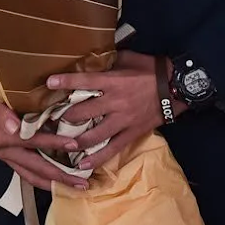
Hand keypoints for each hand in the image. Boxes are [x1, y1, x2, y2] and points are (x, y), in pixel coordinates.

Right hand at [0, 90, 84, 190]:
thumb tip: (15, 127)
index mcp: (0, 137)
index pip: (32, 142)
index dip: (54, 143)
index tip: (75, 145)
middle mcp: (5, 152)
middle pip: (36, 168)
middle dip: (60, 176)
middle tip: (83, 182)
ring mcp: (6, 157)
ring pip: (32, 175)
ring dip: (53, 182)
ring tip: (75, 186)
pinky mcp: (7, 157)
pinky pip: (26, 172)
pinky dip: (42, 178)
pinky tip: (56, 180)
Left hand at [49, 50, 172, 171]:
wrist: (175, 87)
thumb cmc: (150, 69)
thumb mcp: (127, 59)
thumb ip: (108, 62)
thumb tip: (90, 60)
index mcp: (113, 82)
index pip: (85, 81)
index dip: (66, 81)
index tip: (49, 83)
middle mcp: (115, 102)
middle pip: (83, 112)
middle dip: (64, 116)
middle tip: (49, 120)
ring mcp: (123, 121)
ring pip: (94, 135)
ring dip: (75, 140)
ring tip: (60, 143)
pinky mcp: (131, 134)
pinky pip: (112, 149)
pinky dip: (97, 158)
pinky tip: (82, 165)